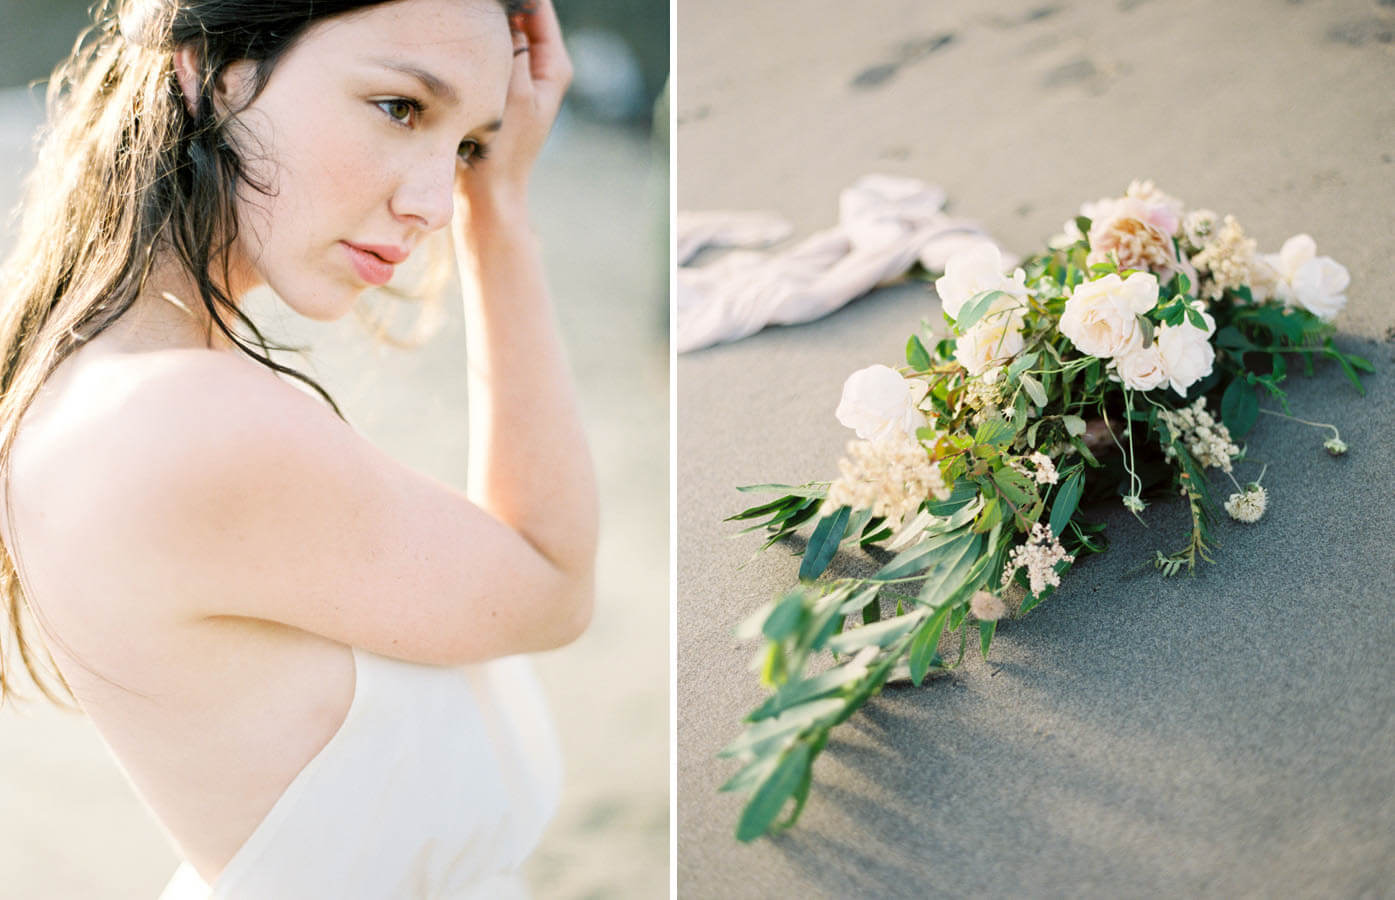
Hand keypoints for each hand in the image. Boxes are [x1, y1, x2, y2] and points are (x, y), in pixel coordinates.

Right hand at [456, 0, 571, 215]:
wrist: (488, 191)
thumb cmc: (503, 148)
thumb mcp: (513, 94)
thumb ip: (514, 48)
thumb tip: (511, 11)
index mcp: (555, 64)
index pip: (538, 6)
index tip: (484, 1)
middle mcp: (542, 65)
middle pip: (521, 14)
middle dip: (496, 8)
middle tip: (466, 9)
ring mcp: (519, 75)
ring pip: (501, 30)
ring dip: (482, 23)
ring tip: (458, 19)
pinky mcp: (498, 85)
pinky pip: (487, 49)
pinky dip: (474, 42)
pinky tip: (453, 42)